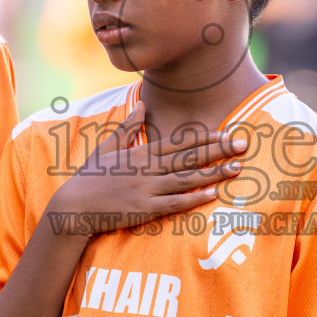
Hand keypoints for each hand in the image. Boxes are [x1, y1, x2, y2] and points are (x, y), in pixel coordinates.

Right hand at [46, 101, 245, 234]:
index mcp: (140, 153)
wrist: (74, 206)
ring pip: (186, 179)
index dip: (204, 136)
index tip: (226, 131)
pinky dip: (194, 198)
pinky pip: (174, 203)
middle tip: (243, 143)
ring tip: (236, 168)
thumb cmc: (90, 177)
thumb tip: (141, 106)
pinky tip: (213, 194)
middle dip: (217, 150)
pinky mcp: (145, 209)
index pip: (178, 142)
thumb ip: (127, 128)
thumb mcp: (106, 147)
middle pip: (188, 157)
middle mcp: (147, 168)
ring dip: (213, 173)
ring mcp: (147, 189)